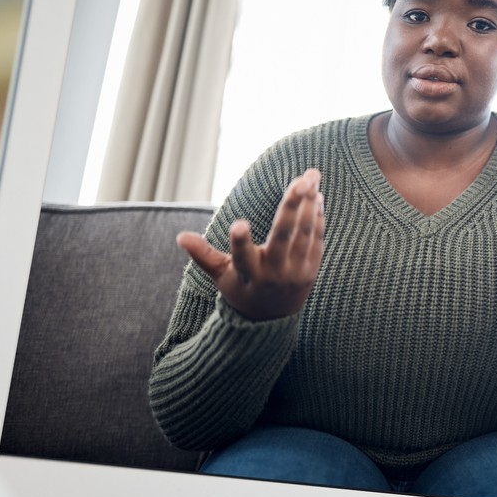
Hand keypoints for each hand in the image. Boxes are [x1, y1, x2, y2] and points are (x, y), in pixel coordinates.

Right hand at [177, 170, 324, 321]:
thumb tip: (180, 237)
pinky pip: (316, 239)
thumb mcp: (221, 275)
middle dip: (292, 207)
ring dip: (309, 204)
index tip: (238, 224)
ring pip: (304, 233)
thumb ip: (203, 254)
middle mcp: (274, 273)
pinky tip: (316, 196)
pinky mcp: (311, 270)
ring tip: (311, 177)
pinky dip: (316, 216)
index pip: (242, 256)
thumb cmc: (241, 289)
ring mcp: (296, 272)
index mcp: (249, 274)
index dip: (240, 241)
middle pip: (283, 237)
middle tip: (300, 180)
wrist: (271, 319)